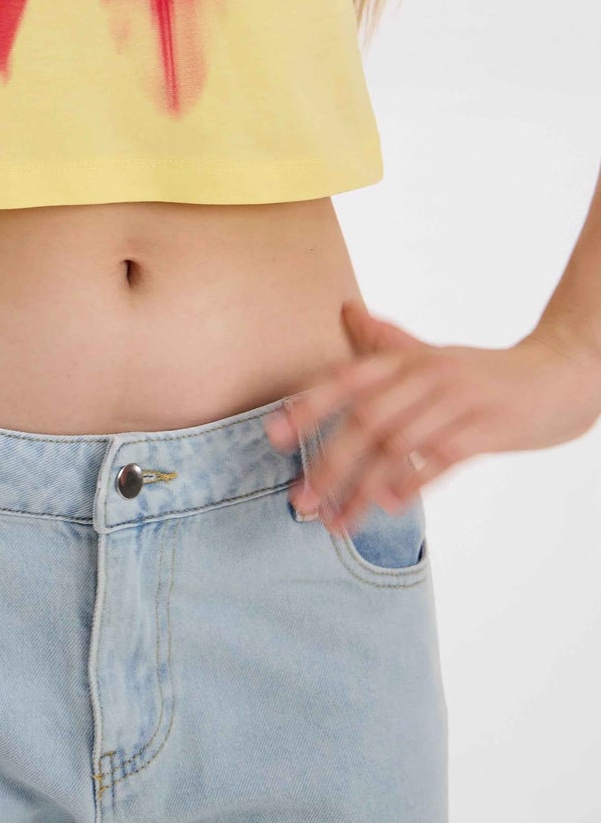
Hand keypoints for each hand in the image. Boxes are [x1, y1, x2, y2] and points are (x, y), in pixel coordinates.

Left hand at [262, 299, 600, 538]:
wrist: (559, 374)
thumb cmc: (486, 373)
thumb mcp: (433, 354)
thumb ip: (388, 341)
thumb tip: (346, 310)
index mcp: (408, 358)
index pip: (347, 379)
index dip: (308, 406)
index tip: (273, 436)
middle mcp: (427, 375)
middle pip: (365, 420)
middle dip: (329, 464)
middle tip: (301, 501)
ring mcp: (457, 401)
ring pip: (398, 447)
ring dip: (362, 489)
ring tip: (338, 521)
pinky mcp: (487, 429)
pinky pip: (442, 458)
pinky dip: (413, 482)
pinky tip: (391, 506)